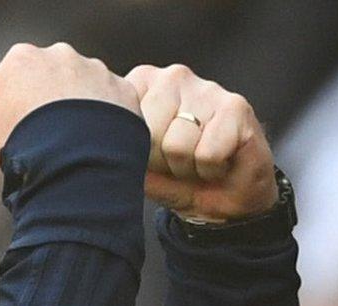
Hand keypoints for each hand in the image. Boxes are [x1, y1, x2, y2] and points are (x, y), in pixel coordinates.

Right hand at [0, 42, 139, 164]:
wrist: (73, 162)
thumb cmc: (22, 145)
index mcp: (21, 59)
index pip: (13, 76)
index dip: (14, 103)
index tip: (18, 127)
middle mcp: (60, 55)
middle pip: (51, 75)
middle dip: (49, 98)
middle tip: (47, 134)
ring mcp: (96, 69)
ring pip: (84, 86)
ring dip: (79, 107)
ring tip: (74, 141)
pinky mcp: (122, 88)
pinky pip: (112, 101)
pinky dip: (106, 117)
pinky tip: (96, 141)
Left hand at [126, 64, 276, 221]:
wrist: (226, 196)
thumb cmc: (177, 178)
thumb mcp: (136, 168)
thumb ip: (116, 151)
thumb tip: (102, 147)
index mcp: (139, 86)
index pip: (119, 122)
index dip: (134, 153)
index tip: (149, 156)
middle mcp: (171, 78)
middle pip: (148, 135)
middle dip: (160, 161)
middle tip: (177, 162)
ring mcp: (205, 88)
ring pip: (177, 146)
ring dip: (186, 167)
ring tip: (196, 161)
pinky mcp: (235, 105)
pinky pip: (207, 154)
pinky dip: (210, 169)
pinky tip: (217, 162)